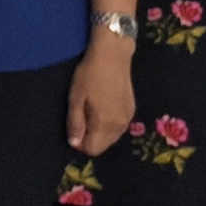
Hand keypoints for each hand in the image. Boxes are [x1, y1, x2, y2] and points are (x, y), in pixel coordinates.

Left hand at [70, 33, 135, 153]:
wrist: (113, 56)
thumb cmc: (89, 75)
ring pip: (111, 138)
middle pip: (103, 145)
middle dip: (90, 139)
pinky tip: (102, 108)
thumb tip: (74, 143)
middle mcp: (120, 126)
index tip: (73, 128)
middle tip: (80, 119)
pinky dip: (108, 125)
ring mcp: (128, 119)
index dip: (80, 143)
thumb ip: (75, 123)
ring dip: (99, 132)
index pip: (93, 149)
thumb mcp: (76, 98)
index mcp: (106, 125)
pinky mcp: (132, 111)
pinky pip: (118, 128)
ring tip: (90, 112)